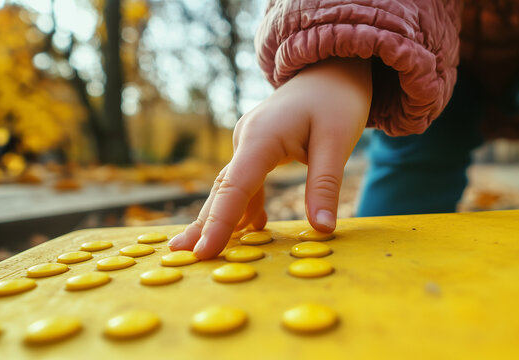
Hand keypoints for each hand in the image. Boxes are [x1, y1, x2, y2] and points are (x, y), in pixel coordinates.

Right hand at [168, 57, 371, 258]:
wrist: (331, 68)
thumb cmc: (336, 100)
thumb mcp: (337, 142)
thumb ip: (325, 186)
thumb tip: (322, 230)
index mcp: (262, 137)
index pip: (235, 186)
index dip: (219, 222)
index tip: (203, 251)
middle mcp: (247, 139)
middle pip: (223, 188)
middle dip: (204, 223)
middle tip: (181, 255)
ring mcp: (250, 142)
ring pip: (230, 185)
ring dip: (219, 217)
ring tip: (202, 248)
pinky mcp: (258, 147)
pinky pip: (245, 180)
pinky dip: (244, 205)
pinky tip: (251, 227)